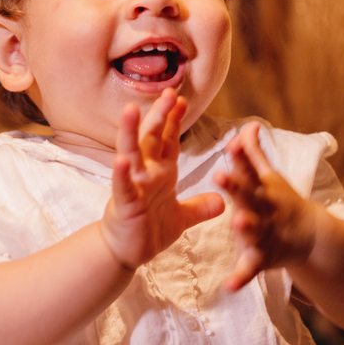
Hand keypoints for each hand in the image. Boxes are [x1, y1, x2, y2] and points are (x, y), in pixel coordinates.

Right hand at [99, 89, 224, 268]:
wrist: (126, 253)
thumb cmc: (148, 230)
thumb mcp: (182, 218)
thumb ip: (200, 207)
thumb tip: (222, 201)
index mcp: (160, 173)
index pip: (167, 140)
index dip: (173, 119)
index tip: (180, 97)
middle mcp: (146, 174)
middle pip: (151, 138)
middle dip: (159, 115)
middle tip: (168, 91)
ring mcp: (133, 186)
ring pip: (131, 154)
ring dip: (131, 132)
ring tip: (131, 109)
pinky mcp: (125, 204)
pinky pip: (123, 187)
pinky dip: (121, 174)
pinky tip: (120, 160)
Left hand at [214, 121, 319, 291]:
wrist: (312, 236)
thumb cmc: (281, 202)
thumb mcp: (269, 178)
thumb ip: (253, 154)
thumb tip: (248, 125)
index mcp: (261, 188)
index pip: (248, 169)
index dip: (239, 157)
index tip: (230, 144)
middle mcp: (264, 208)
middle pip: (249, 195)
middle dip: (235, 187)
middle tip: (220, 176)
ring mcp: (266, 233)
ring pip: (255, 230)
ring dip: (247, 227)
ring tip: (237, 223)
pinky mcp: (264, 258)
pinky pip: (251, 268)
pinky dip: (241, 278)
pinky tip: (229, 286)